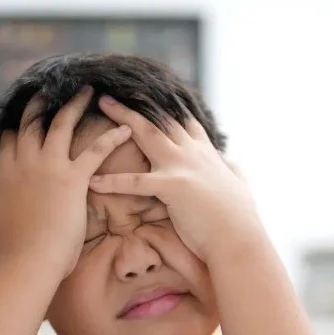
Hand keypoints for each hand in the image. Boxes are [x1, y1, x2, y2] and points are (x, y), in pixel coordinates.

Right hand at [0, 87, 131, 279]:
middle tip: (53, 90)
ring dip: (76, 105)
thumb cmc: (12, 248)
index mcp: (6, 174)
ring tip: (88, 91)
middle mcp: (25, 163)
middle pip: (33, 123)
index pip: (9, 140)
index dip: (17, 127)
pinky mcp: (72, 178)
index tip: (24, 117)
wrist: (29, 262)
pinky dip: (111, 137)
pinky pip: (96, 150)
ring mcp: (49, 167)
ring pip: (63, 124)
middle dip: (42, 103)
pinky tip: (125, 128)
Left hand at [87, 95, 263, 263]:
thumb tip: (229, 162)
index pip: (182, 123)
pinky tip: (93, 182)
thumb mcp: (240, 185)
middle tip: (112, 95)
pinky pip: (135, 182)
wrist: (239, 239)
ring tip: (102, 106)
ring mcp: (183, 166)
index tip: (147, 97)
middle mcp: (193, 153)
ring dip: (122, 119)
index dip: (164, 109)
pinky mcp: (173, 186)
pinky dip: (113, 182)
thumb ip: (231, 170)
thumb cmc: (239, 219)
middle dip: (136, 104)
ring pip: (148, 134)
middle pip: (160, 120)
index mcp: (206, 154)